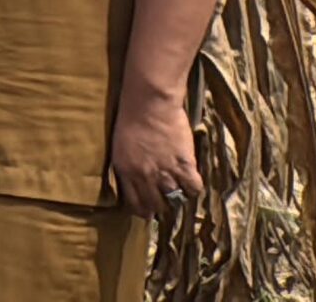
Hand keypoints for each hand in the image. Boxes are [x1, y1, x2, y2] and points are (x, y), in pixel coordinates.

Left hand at [111, 90, 199, 218]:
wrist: (149, 103)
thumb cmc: (131, 117)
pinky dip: (195, 187)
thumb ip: (128, 164)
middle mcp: (144, 176)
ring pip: (174, 199)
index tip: (148, 213)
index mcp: (125, 171)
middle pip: (155, 205)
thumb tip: (135, 177)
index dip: (142, 211)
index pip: (134, 203)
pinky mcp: (184, 164)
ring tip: (180, 193)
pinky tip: (193, 181)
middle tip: (167, 206)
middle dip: (161, 209)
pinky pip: (193, 188)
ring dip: (178, 198)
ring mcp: (165, 172)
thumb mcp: (120, 145)